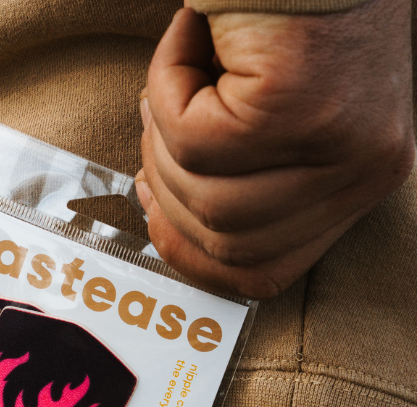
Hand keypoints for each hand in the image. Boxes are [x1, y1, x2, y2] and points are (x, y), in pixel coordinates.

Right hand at [136, 0, 414, 298]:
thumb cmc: (293, 9)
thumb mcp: (272, 121)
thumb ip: (241, 180)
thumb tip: (166, 214)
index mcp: (360, 181)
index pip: (265, 270)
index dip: (193, 256)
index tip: (155, 214)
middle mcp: (362, 171)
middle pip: (228, 240)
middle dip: (168, 191)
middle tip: (156, 125)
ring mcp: (337, 143)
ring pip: (207, 196)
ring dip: (166, 137)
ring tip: (173, 78)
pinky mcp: (299, 106)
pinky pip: (194, 139)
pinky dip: (169, 90)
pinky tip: (188, 42)